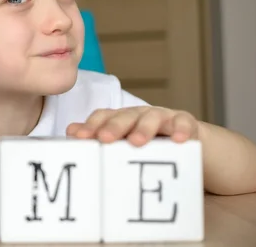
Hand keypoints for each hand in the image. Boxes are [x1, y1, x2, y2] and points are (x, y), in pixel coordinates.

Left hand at [66, 106, 199, 145]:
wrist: (185, 139)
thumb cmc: (148, 142)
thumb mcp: (124, 141)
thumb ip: (99, 136)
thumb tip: (70, 132)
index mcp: (121, 118)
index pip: (103, 117)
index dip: (91, 126)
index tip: (79, 137)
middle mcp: (139, 113)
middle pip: (125, 116)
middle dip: (114, 127)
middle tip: (104, 139)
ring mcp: (162, 116)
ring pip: (152, 118)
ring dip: (143, 129)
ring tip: (137, 142)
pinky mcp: (185, 122)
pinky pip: (184, 123)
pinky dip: (181, 130)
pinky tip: (178, 140)